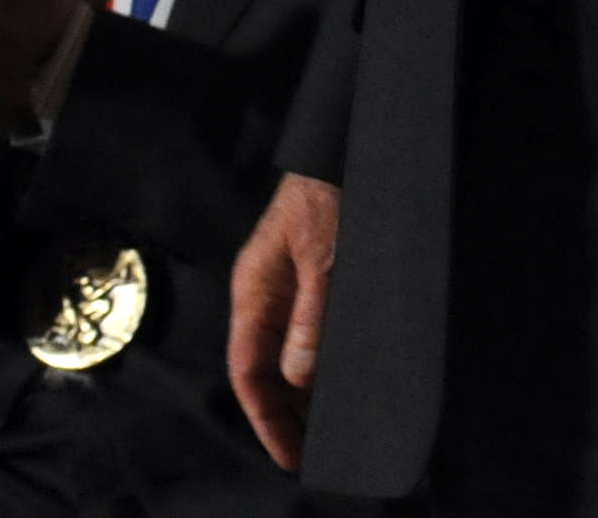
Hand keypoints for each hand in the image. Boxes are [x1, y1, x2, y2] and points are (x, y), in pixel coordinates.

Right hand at [228, 172, 339, 470]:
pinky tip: (345, 380)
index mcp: (255, 294)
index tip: (290, 455)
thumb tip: (298, 376)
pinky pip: (315, 331)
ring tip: (331, 431)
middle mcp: (267, 295)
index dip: (267, 418)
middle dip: (287, 416)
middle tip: (313, 455)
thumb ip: (312, 314)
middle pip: (268, 372)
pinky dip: (327, 361)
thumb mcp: (325, 255)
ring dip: (308, 393)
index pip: (249, 373)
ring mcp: (291, 286)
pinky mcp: (318, 275)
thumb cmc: (330, 191)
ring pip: (292, 354)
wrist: (348, 142)